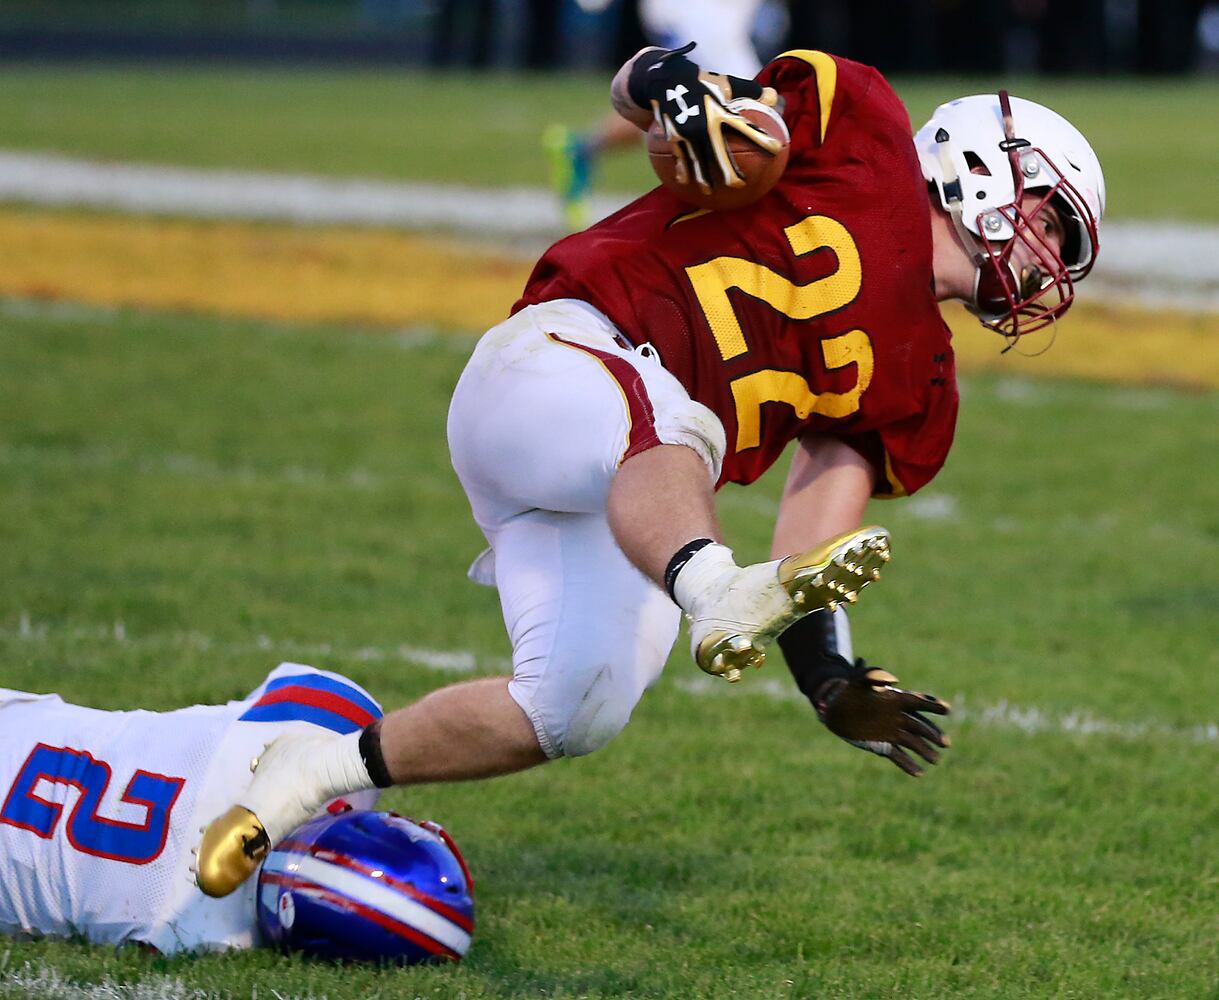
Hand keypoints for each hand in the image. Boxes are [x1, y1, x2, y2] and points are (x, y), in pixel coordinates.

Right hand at [626, 42, 781, 192]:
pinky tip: (684, 181)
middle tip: (740, 185)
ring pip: (698, 162)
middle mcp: (706, 126)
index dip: (761, 138)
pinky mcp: (674, 138)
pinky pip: (680, 157)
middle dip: (730, 172)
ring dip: (704, 179)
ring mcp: (688, 134)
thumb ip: (749, 90)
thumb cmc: (702, 82)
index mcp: (721, 112)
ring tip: (709, 192)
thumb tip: (773, 95)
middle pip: (719, 155)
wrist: (666, 79)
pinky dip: (682, 170)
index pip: (746, 128)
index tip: (776, 149)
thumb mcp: (727, 82)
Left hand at [813, 660, 950, 776]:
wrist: (834, 707)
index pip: (919, 703)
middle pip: (920, 726)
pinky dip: (908, 764)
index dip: (933, 705)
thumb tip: (895, 680)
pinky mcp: (882, 745)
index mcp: (896, 699)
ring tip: (935, 760)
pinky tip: (919, 773)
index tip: (947, 709)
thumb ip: (875, 676)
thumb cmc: (848, 689)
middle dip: (933, 734)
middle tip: (945, 743)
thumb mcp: (859, 679)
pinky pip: (898, 756)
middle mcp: (897, 717)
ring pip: (912, 743)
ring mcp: (891, 732)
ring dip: (924, 751)